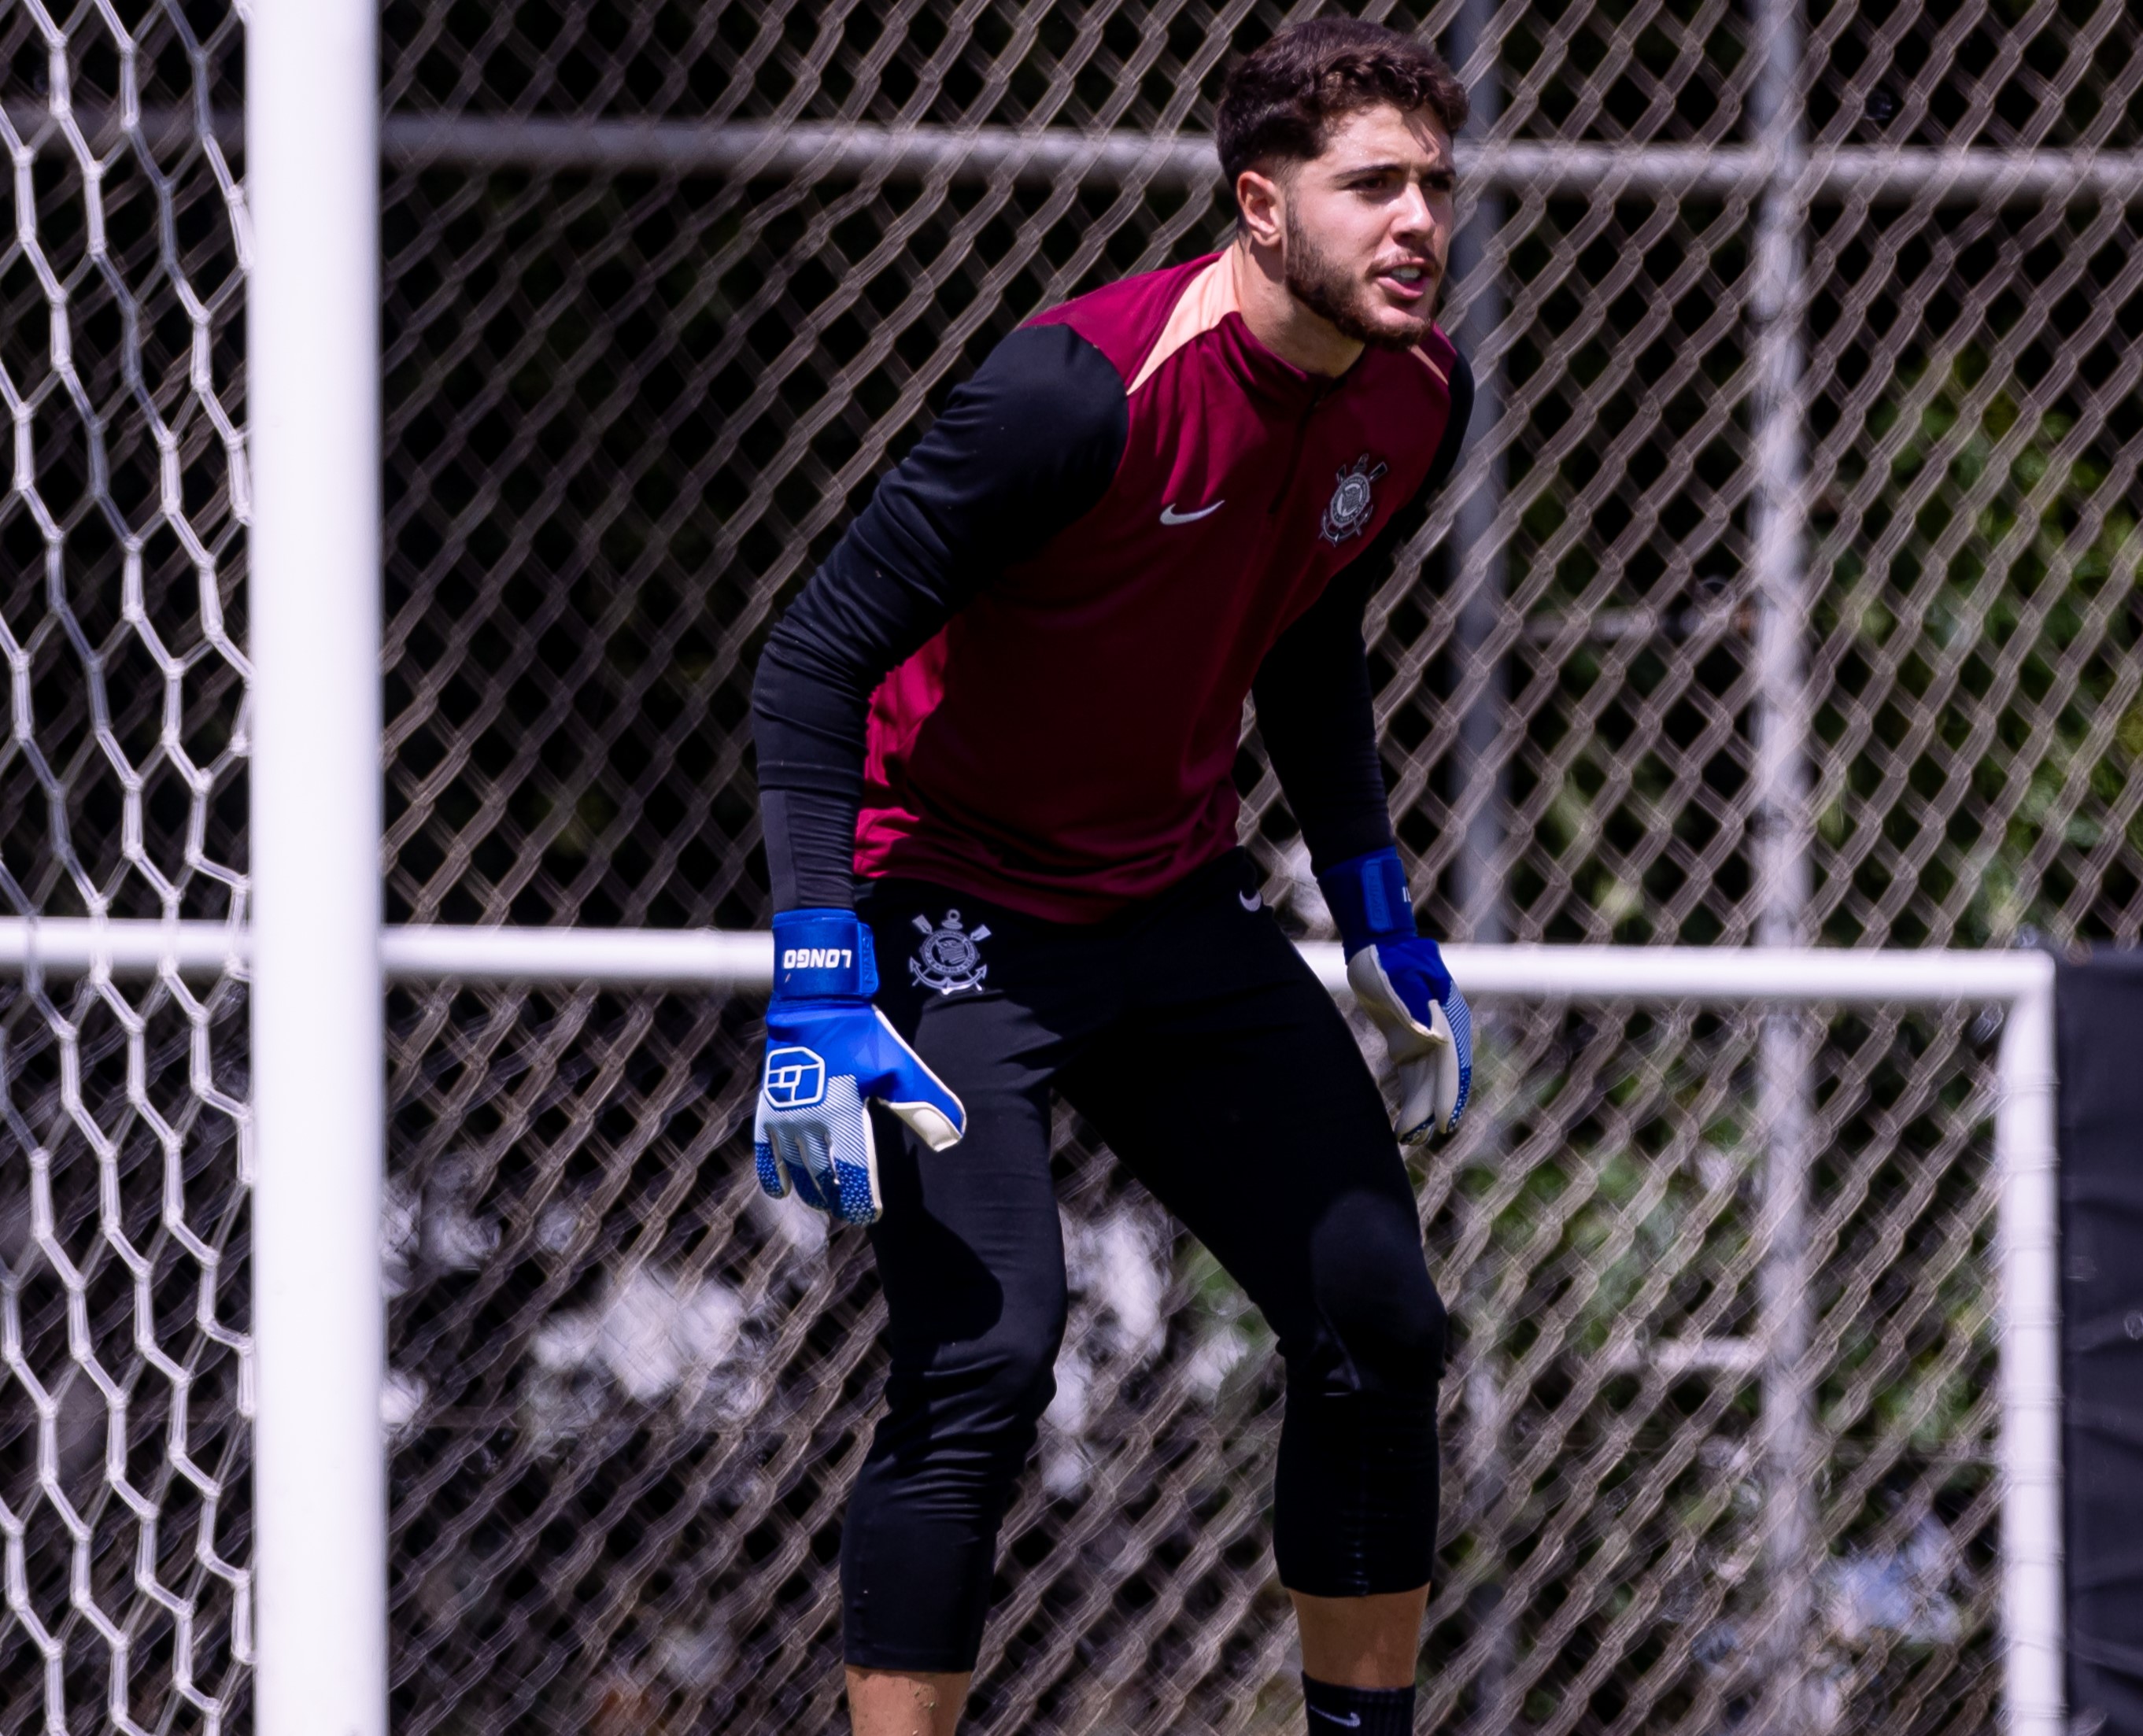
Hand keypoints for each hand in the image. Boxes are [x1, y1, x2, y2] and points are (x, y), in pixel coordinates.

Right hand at [754, 909, 965, 1224]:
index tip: (873, 1214)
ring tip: (825, 1200)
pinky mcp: (768, 1107)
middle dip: (838, 1199)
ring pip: (796, 1169)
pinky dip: (772, 1174)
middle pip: (823, 1177)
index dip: (862, 1201)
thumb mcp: (900, 1068)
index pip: (854, 1174)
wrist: (816, 1003)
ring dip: (811, 1190)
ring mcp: (785, 1116)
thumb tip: (952, 1139)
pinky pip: (764, 1151)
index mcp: (844, 1114)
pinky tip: (782, 1190)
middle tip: (851, 1210)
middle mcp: (810, 1121)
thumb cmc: (863, 1035)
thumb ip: (925, 1105)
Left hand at [1318, 849, 1472, 1140]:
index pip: (1451, 1064)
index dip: (1449, 1096)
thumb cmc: (1388, 959)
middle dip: (1431, 1111)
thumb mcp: (1397, 978)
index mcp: (1447, 1018)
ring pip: (1427, 1084)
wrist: (1378, 945)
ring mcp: (1427, 1041)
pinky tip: (1403, 1123)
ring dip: (1420, 1111)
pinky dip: (1411, 1100)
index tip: (1444, 1123)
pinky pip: (1414, 1080)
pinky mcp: (1408, 1045)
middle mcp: (1443, 1033)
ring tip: (1407, 1139)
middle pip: (1440, 1080)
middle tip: (1416, 1139)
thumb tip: (1432, 1039)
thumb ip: (1412, 1005)